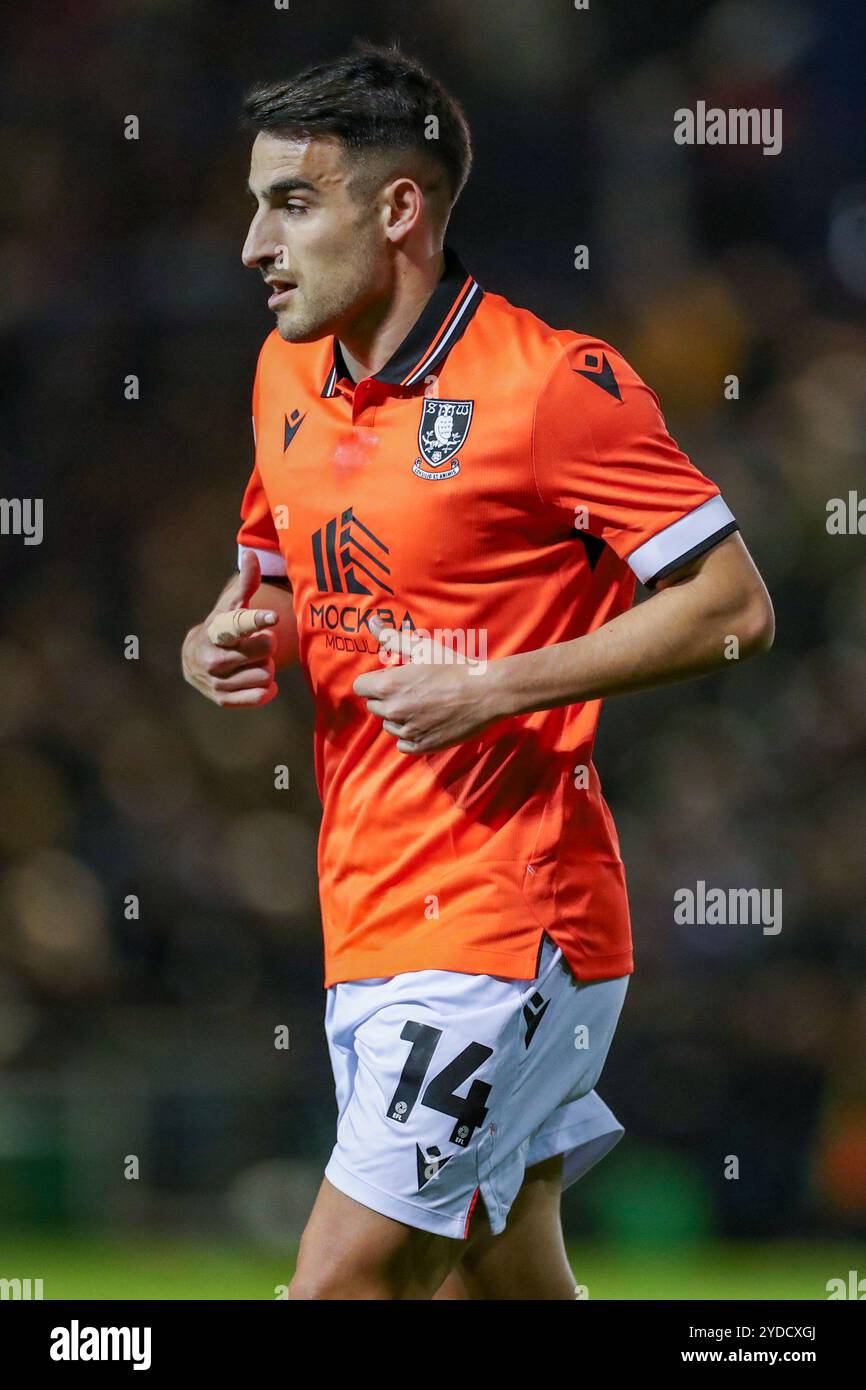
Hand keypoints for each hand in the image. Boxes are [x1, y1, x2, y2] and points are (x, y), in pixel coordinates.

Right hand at [182, 551, 279, 707]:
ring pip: (266, 674)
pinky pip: (260, 696)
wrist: (194, 660)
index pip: (240, 625)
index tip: (272, 618)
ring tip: (252, 661)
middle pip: (266, 650)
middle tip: (255, 643)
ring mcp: (218, 681)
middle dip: (266, 645)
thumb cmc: (221, 628)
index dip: (257, 621)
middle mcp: (214, 658)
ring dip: (265, 667)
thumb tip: (253, 554)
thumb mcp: (230, 607)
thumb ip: (245, 584)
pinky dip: (265, 689)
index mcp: (218, 631)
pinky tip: (258, 679)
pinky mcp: (223, 699)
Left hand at [352, 616, 498, 752]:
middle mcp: (394, 710)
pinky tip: (425, 722)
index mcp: (389, 685)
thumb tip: (370, 621)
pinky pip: (402, 744)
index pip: (360, 687)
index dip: (373, 681)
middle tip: (411, 689)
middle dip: (386, 698)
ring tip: (421, 705)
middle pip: (373, 706)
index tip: (390, 677)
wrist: (486, 693)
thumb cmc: (454, 666)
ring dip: (398, 717)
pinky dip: (410, 735)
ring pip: (388, 726)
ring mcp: (408, 730)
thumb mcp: (422, 647)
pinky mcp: (422, 746)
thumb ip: (390, 637)